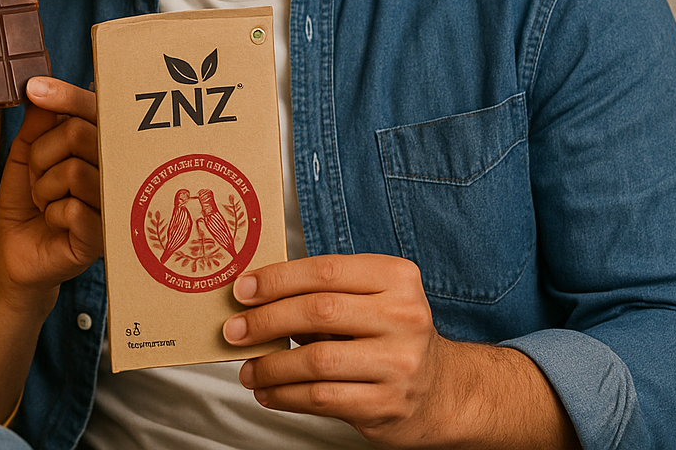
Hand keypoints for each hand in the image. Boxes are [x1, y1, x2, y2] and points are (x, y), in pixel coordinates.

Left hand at [0, 77, 102, 304]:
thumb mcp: (25, 157)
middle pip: (80, 134)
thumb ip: (37, 124)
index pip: (94, 109)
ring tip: (45, 201)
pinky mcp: (104, 236)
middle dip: (42, 154)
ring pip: (74, 171)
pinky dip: (51, 213)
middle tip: (37, 175)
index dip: (67, 95)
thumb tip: (41, 89)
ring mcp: (113, 202)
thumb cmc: (27, 202)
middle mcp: (114, 169)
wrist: (17, 253)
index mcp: (99, 145)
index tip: (35, 88)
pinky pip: (74, 209)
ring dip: (44, 187)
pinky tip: (54, 223)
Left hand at [225, 254, 452, 445]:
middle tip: (233, 331)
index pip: (325, 271)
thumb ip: (325, 293)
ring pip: (316, 361)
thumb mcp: (371, 299)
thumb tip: (254, 298)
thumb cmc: (390, 335)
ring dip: (271, 366)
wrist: (442, 391)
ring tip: (248, 370)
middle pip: (318, 312)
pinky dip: (286, 396)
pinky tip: (269, 393)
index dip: (277, 279)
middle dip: (265, 321)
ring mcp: (399, 363)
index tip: (242, 290)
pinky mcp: (387, 404)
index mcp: (397, 277)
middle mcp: (403, 316)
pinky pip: (322, 398)